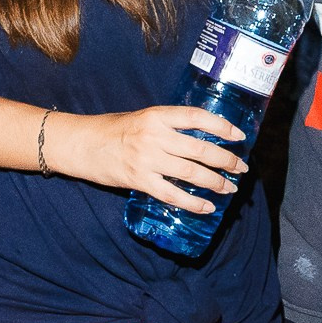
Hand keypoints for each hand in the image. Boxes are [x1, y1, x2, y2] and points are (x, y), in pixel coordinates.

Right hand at [47, 105, 246, 212]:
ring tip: (229, 188)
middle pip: (200, 149)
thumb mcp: (141, 118)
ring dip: (215, 182)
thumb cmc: (111, 130)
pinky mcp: (139, 180)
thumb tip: (200, 138)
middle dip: (226, 160)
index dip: (222, 126)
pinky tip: (207, 207)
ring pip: (191, 173)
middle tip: (241, 168)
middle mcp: (154, 136)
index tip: (239, 136)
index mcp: (156, 116)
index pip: (197, 118)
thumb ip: (168, 126)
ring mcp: (147, 159)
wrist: (80, 144)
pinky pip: (173, 195)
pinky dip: (193, 203)